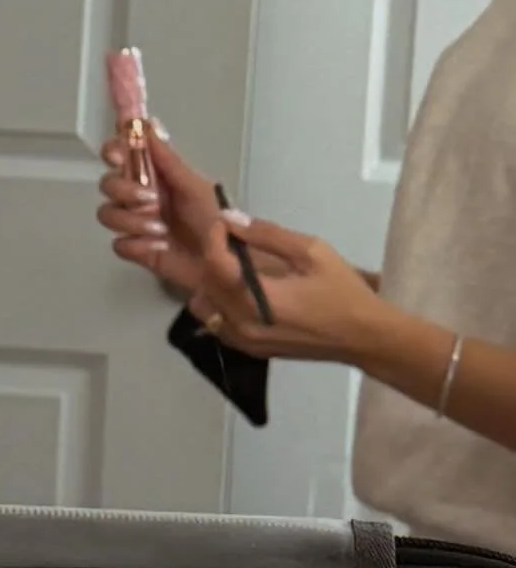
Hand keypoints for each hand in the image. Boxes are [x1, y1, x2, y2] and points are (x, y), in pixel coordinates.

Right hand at [98, 122, 226, 304]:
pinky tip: (158, 247)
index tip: (119, 157)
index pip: (121, 153)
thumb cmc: (215, 217)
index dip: (113, 151)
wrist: (226, 261)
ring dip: (131, 221)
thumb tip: (149, 122)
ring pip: (108, 214)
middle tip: (150, 200)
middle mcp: (140, 195)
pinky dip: (137, 245)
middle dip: (124, 191)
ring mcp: (137, 223)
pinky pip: (119, 244)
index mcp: (155, 174)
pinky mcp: (138, 250)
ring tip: (160, 230)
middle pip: (108, 183)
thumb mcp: (194, 185)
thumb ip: (168, 159)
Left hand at [173, 208, 390, 367]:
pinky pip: (216, 323)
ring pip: (204, 305)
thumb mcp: (311, 252)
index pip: (215, 262)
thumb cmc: (342, 291)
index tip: (224, 221)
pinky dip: (218, 302)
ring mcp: (242, 341)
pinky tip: (238, 289)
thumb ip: (267, 234)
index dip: (214, 236)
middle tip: (230, 238)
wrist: (364, 337)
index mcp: (256, 298)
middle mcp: (241, 323)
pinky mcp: (248, 349)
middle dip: (212, 255)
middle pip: (204, 283)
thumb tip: (231, 218)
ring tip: (233, 264)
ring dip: (211, 280)